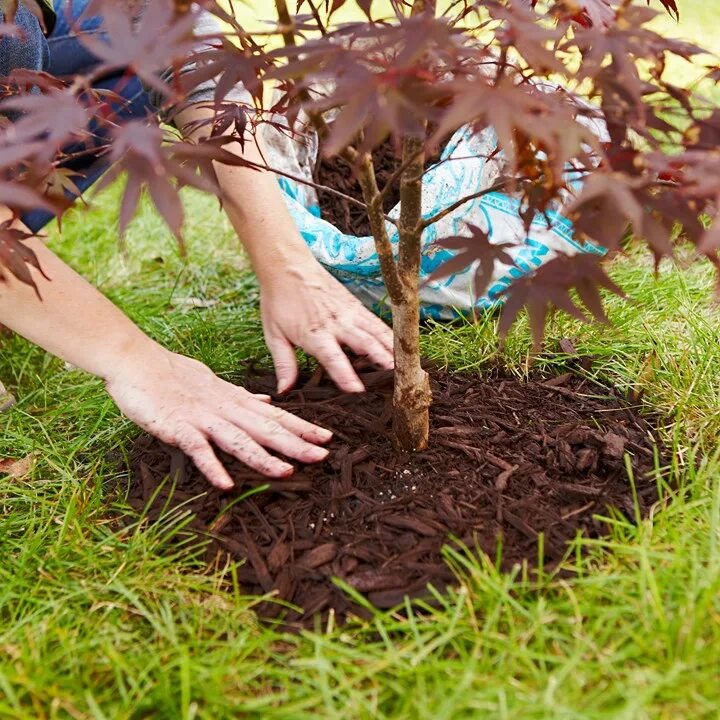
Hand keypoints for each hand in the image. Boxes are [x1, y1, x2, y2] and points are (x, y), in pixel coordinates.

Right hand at [106, 343, 332, 489]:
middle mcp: (225, 409)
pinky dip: (212, 466)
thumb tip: (267, 401)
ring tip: (286, 472)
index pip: (275, 415)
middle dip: (295, 443)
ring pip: (238, 440)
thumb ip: (243, 397)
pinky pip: (198, 449)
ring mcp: (203, 418)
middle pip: (265, 429)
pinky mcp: (178, 427)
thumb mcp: (216, 385)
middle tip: (323, 456)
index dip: (301, 428)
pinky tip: (226, 484)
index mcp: (235, 401)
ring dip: (263, 457)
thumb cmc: (174, 374)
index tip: (327, 438)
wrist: (136, 360)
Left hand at [261, 263, 393, 392]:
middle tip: (396, 378)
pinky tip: (399, 346)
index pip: (333, 357)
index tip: (357, 390)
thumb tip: (284, 391)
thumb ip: (284, 364)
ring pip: (375, 332)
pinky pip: (376, 323)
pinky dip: (389, 335)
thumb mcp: (274, 334)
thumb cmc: (279, 302)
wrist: (287, 266)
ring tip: (405, 365)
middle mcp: (336, 323)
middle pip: (364, 343)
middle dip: (381, 360)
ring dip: (390, 349)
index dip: (345, 374)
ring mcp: (349, 313)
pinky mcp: (355, 306)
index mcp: (314, 334)